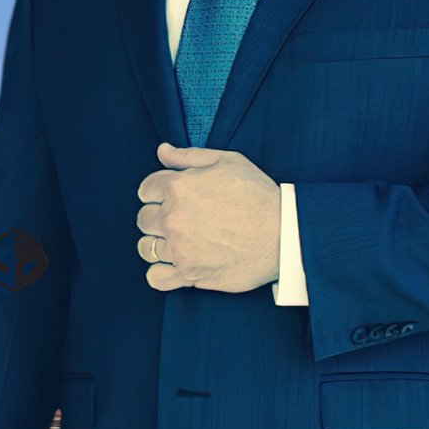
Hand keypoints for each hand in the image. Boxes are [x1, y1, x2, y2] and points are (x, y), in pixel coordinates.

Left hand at [136, 142, 279, 293]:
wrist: (284, 233)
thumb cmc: (259, 195)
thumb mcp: (229, 162)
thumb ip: (190, 156)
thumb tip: (162, 151)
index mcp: (180, 187)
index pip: (147, 189)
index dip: (159, 192)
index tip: (173, 197)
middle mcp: (173, 218)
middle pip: (144, 219)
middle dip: (158, 217)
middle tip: (182, 219)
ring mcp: (179, 248)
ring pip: (146, 248)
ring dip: (159, 244)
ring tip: (181, 241)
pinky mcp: (188, 273)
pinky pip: (155, 277)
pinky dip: (161, 272)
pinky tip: (175, 264)